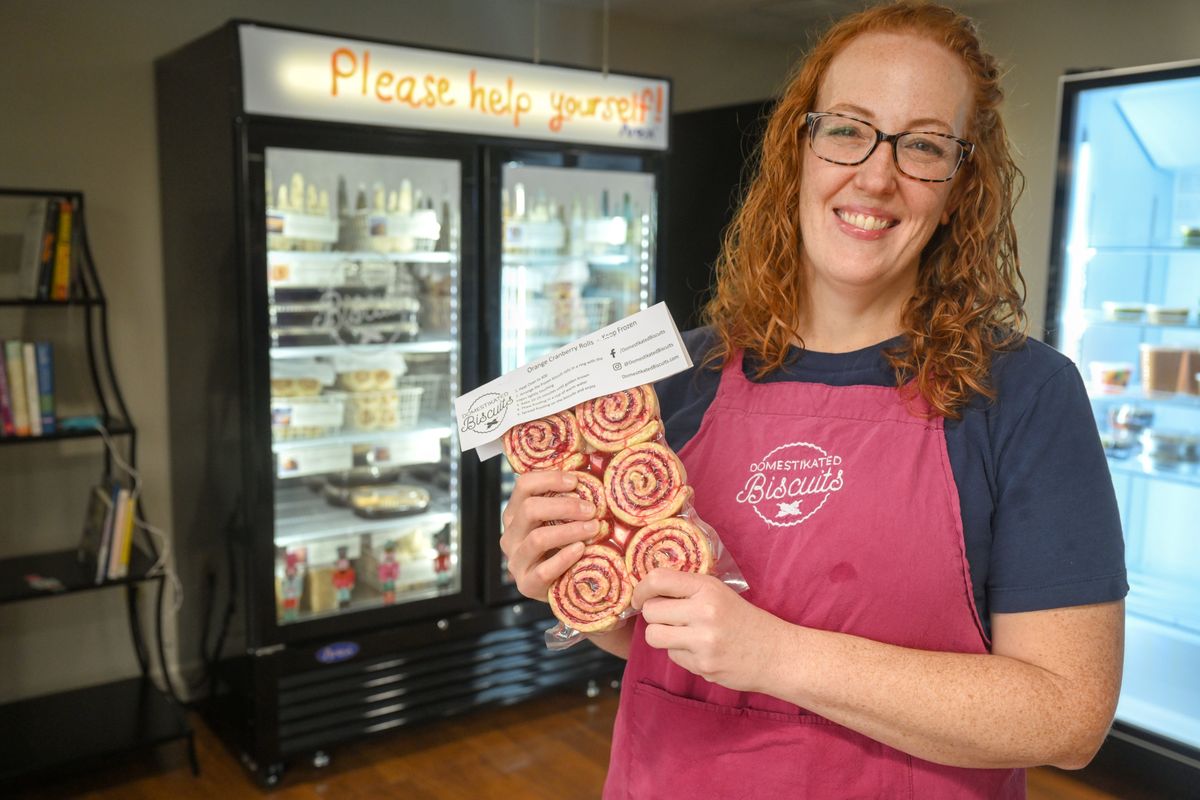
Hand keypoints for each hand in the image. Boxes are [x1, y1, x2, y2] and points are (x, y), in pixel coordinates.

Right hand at [500, 470, 600, 601]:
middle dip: (565, 506)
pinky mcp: (526, 585)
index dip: (550, 479)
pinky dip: (565, 557)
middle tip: (592, 509)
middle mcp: (510, 536)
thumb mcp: (560, 521)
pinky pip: (544, 570)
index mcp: (515, 514)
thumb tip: (588, 470)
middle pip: (530, 509)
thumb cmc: (565, 547)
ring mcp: (516, 561)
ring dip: (570, 530)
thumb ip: (566, 500)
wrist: (564, 587)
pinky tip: (581, 549)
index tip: (576, 481)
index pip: (523, 486)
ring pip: (537, 538)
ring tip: (594, 528)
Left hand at [634, 569, 784, 692]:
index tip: (640, 597)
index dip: (641, 589)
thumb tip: (647, 591)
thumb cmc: (744, 620)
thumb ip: (688, 590)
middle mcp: (704, 612)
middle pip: (651, 611)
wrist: (776, 653)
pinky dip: (680, 654)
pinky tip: (700, 651)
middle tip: (667, 618)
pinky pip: (672, 656)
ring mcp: (703, 641)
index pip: (658, 579)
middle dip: (653, 616)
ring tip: (679, 635)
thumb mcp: (720, 593)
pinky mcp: (703, 666)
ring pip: (654, 636)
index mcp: (708, 588)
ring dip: (661, 636)